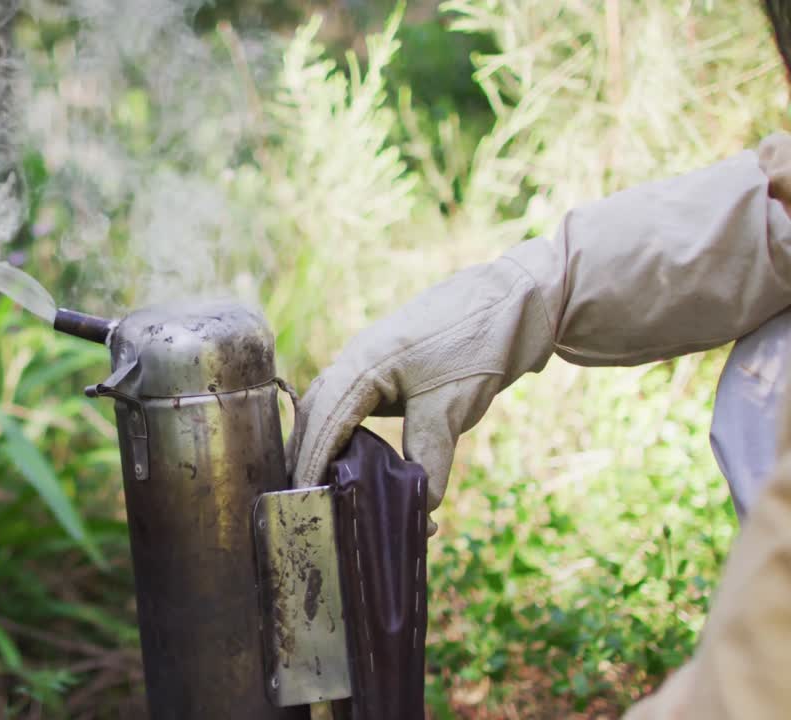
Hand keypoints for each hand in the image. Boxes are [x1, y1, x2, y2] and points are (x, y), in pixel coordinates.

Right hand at [288, 136, 790, 528]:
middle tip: (299, 493)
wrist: (534, 284)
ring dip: (327, 435)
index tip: (296, 494)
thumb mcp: (461, 400)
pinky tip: (359, 446)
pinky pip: (362, 390)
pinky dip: (351, 421)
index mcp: (370, 356)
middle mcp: (368, 347)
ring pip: (339, 397)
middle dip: (307, 448)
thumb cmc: (492, 331)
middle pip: (320, 405)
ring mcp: (383, 345)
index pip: (323, 415)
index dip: (306, 458)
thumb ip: (435, 454)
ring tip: (320, 477)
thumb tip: (427, 509)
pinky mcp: (402, 348)